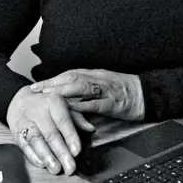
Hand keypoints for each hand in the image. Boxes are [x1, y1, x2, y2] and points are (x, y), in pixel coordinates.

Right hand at [6, 85, 94, 174]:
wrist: (20, 99)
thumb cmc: (47, 104)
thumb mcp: (64, 104)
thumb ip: (77, 117)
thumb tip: (91, 129)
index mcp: (53, 102)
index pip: (63, 121)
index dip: (70, 137)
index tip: (77, 152)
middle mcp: (38, 111)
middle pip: (50, 133)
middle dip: (61, 152)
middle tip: (70, 167)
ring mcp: (26, 121)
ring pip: (36, 140)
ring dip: (46, 156)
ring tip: (56, 169)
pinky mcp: (16, 131)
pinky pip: (24, 145)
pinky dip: (33, 156)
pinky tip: (42, 164)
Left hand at [30, 69, 144, 121]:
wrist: (148, 95)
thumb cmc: (127, 91)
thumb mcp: (106, 85)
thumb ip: (90, 88)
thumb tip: (70, 93)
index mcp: (96, 74)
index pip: (70, 74)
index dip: (53, 78)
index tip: (38, 84)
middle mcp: (98, 79)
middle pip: (71, 78)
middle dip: (52, 83)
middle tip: (35, 90)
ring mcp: (105, 90)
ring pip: (80, 87)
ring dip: (61, 91)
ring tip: (46, 97)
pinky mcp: (112, 103)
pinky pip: (93, 103)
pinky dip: (80, 105)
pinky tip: (68, 109)